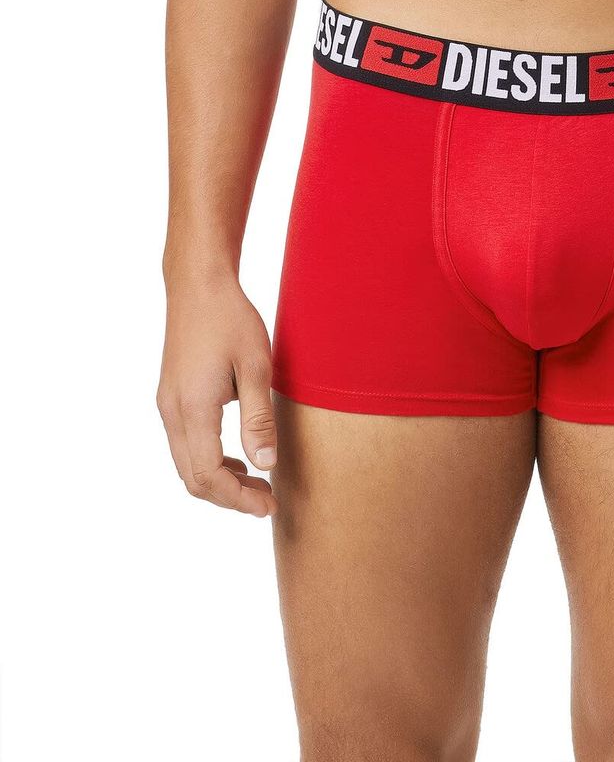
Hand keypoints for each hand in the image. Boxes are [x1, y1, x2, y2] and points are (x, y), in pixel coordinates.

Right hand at [157, 273, 278, 517]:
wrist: (199, 285)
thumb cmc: (231, 320)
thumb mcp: (256, 367)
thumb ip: (259, 419)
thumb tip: (266, 465)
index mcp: (193, 408)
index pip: (209, 475)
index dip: (238, 499)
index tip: (268, 506)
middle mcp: (172, 412)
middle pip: (193, 478)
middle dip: (229, 497)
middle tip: (266, 500)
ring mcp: (168, 405)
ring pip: (186, 464)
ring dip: (219, 480)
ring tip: (257, 482)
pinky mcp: (171, 396)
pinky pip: (185, 444)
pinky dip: (209, 460)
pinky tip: (238, 457)